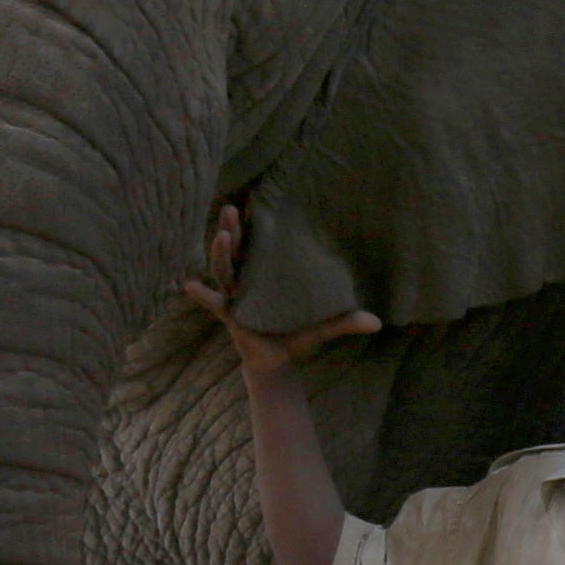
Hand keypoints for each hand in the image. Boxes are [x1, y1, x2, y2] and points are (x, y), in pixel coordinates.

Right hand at [185, 201, 377, 370]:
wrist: (279, 361)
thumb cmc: (297, 335)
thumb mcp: (323, 327)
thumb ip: (346, 321)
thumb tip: (377, 323)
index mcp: (269, 274)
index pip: (261, 244)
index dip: (256, 225)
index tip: (253, 202)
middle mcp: (249, 280)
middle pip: (237, 250)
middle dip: (233, 229)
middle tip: (231, 209)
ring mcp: (237, 295)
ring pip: (225, 269)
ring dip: (221, 252)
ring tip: (222, 235)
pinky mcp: (230, 314)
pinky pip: (213, 302)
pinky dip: (201, 294)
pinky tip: (187, 284)